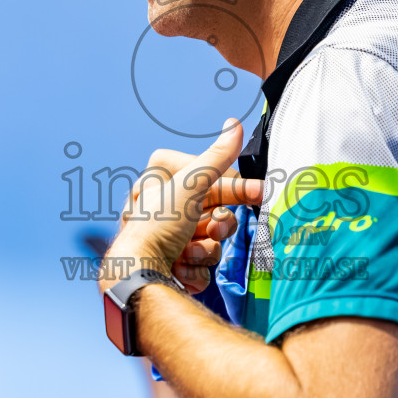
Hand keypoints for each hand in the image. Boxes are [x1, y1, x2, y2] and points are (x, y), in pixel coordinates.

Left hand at [101, 120, 262, 291]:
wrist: (138, 273)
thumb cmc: (158, 224)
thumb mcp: (191, 183)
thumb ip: (217, 157)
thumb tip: (234, 124)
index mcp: (163, 181)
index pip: (214, 181)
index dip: (236, 190)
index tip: (259, 192)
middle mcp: (165, 207)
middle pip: (216, 214)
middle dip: (217, 227)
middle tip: (213, 230)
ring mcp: (170, 238)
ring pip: (212, 243)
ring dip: (204, 250)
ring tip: (186, 252)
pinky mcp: (174, 265)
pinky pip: (201, 265)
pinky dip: (195, 269)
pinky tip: (179, 266)